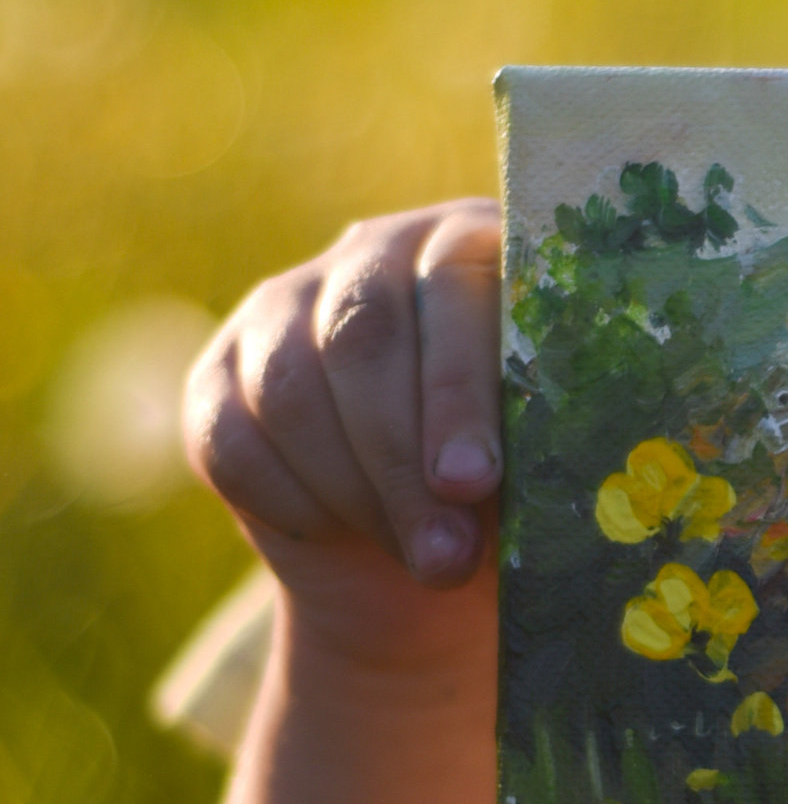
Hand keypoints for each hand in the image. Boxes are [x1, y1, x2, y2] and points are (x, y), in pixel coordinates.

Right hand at [183, 201, 504, 671]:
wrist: (435, 544)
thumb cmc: (526, 482)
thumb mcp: (550, 454)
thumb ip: (542, 439)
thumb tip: (517, 483)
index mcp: (476, 242)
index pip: (454, 283)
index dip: (458, 387)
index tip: (474, 481)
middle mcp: (375, 252)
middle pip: (363, 334)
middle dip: (403, 457)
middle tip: (448, 552)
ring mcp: (286, 305)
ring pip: (291, 390)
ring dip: (356, 492)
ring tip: (421, 561)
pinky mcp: (220, 374)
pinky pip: (232, 439)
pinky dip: (292, 504)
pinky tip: (348, 539)